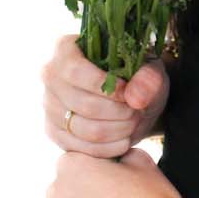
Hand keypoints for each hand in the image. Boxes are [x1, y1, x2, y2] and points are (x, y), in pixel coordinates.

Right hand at [41, 33, 170, 155]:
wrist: (129, 98)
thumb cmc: (136, 75)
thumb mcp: (150, 69)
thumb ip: (148, 77)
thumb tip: (135, 98)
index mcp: (65, 48)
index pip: (76, 71)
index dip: (105, 86)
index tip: (129, 94)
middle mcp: (50, 75)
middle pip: (83, 103)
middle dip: (118, 112)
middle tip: (138, 111)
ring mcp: (49, 105)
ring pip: (83, 129)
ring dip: (116, 130)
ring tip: (134, 122)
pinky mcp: (53, 132)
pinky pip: (80, 148)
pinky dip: (108, 148)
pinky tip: (125, 139)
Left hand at [43, 147, 187, 197]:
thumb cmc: (153, 196)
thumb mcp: (138, 157)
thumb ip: (114, 153)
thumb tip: (109, 159)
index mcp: (72, 164)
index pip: (71, 163)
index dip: (90, 172)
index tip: (107, 184)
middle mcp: (56, 191)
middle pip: (61, 189)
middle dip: (78, 194)